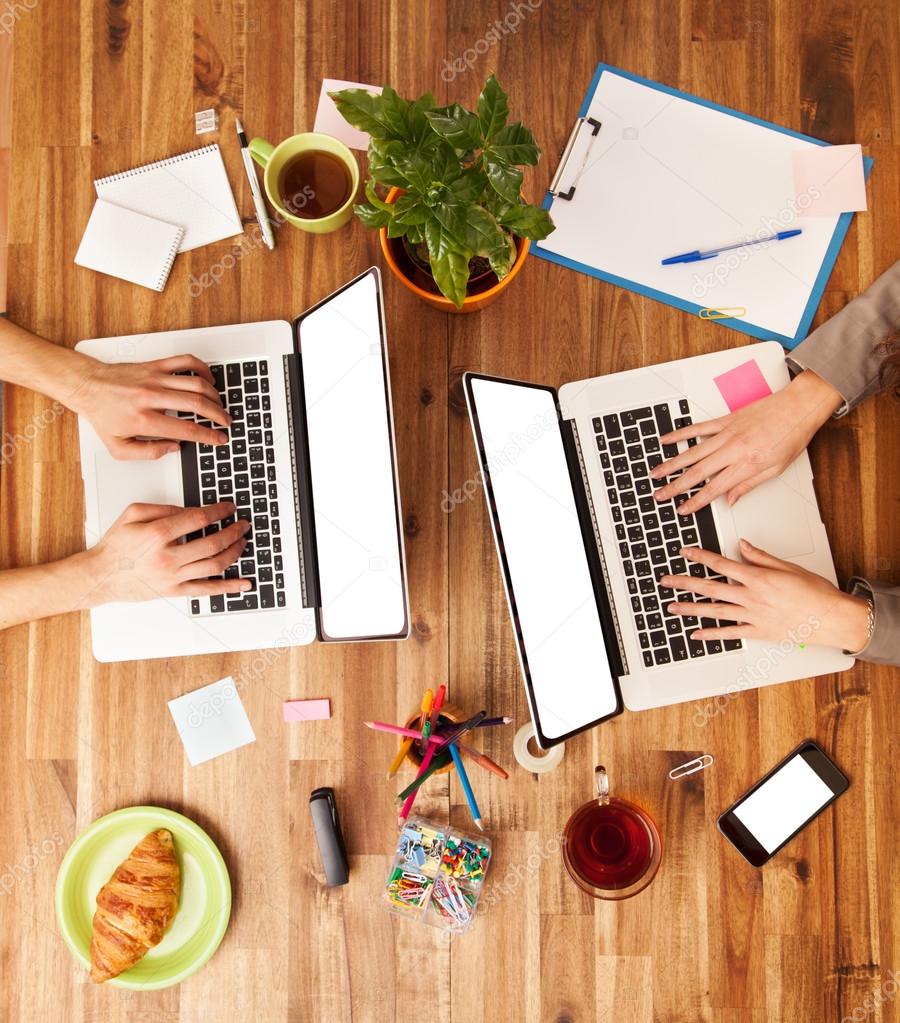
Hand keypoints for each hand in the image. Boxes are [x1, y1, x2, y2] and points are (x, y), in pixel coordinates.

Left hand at [69, 354, 230, 458]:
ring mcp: (154, 378)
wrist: (88, 386)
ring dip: (214, 395)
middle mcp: (151, 396)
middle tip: (226, 422)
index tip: (219, 439)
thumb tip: (174, 447)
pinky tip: (208, 380)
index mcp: (144, 419)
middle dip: (218, 415)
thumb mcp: (119, 447)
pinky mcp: (155, 366)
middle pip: (197, 404)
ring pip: (196, 383)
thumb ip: (148, 453)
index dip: (208, 436)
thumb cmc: (103, 415)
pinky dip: (202, 369)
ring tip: (219, 405)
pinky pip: (185, 362)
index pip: (186, 429)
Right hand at [81, 502, 251, 604]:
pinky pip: (207, 590)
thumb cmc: (116, 546)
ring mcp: (173, 576)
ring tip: (243, 542)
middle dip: (234, 531)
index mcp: (157, 534)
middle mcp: (167, 557)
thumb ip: (163, 508)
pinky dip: (228, 587)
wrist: (101, 575)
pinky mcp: (175, 591)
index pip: (199, 519)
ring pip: (215, 565)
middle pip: (213, 542)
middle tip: (243, 524)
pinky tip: (244, 583)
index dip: (220, 511)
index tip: (229, 508)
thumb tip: (190, 510)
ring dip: (235, 552)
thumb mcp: (133, 513)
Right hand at [650, 370, 841, 515]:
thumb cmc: (792, 435)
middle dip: (675, 486)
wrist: (799, 407)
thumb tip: (730, 500)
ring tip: (656, 473)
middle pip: (697, 472)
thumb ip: (749, 485)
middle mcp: (733, 450)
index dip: (696, 501)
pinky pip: (697, 428)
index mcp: (746, 465)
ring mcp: (727, 434)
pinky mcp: (725, 420)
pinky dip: (680, 434)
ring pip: (692, 452)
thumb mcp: (776, 469)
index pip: (714, 489)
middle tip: (660, 495)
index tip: (682, 509)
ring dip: (671, 464)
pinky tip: (666, 440)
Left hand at [660, 539, 870, 651]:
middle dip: (685, 583)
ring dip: (691, 609)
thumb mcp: (788, 567)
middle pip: (710, 588)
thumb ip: (760, 556)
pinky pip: (730, 633)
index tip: (684, 552)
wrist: (832, 618)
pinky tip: (696, 633)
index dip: (699, 557)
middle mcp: (751, 597)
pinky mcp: (758, 632)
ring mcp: (753, 616)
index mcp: (758, 578)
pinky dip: (712, 634)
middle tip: (666, 581)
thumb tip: (742, 545)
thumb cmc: (815, 593)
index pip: (721, 564)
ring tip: (672, 607)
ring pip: (714, 611)